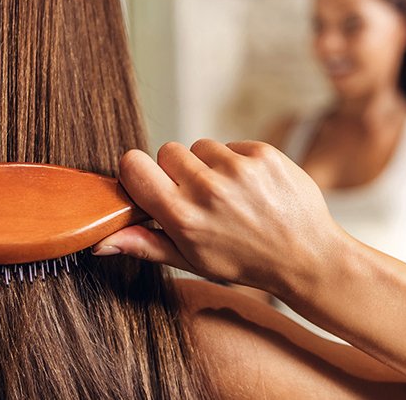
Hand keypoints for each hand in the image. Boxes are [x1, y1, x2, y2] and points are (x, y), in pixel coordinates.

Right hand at [93, 139, 347, 293]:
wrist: (306, 256)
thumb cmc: (244, 261)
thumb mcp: (191, 261)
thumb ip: (144, 244)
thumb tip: (99, 241)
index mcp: (182, 217)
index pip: (133, 165)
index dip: (137, 171)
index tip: (149, 183)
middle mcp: (207, 189)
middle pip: (166, 150)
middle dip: (177, 170)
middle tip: (199, 197)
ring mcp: (238, 169)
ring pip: (200, 146)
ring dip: (208, 165)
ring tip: (229, 194)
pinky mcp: (263, 154)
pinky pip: (231, 144)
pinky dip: (236, 161)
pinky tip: (251, 188)